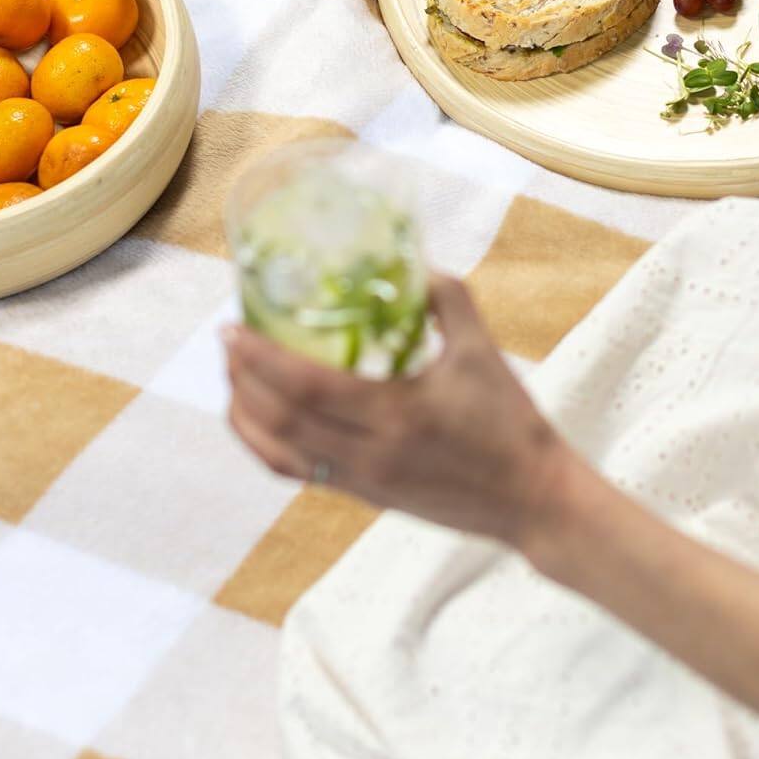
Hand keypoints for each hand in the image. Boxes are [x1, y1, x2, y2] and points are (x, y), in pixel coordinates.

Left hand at [223, 275, 575, 551]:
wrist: (531, 499)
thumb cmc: (509, 421)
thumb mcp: (482, 350)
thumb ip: (447, 299)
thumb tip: (411, 259)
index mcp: (396, 414)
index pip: (306, 387)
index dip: (259, 358)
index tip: (232, 327)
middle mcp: (369, 453)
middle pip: (278, 419)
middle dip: (241, 378)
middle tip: (226, 339)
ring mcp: (361, 481)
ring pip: (278, 451)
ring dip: (244, 411)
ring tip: (233, 373)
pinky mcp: (362, 496)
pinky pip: (296, 472)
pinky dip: (264, 444)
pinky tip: (256, 417)